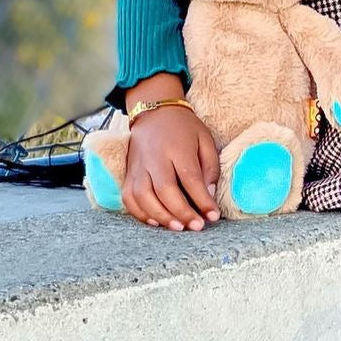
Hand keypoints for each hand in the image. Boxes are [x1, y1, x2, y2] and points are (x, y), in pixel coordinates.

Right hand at [123, 107, 220, 230]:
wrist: (155, 112)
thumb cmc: (185, 129)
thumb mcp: (205, 140)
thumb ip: (209, 167)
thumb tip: (208, 195)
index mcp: (177, 147)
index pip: (189, 177)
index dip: (201, 200)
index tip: (213, 216)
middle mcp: (154, 157)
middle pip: (164, 189)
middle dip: (181, 212)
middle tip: (197, 227)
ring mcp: (137, 165)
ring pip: (142, 195)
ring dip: (160, 215)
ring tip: (178, 228)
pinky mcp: (128, 172)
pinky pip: (128, 197)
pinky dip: (140, 213)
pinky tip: (156, 221)